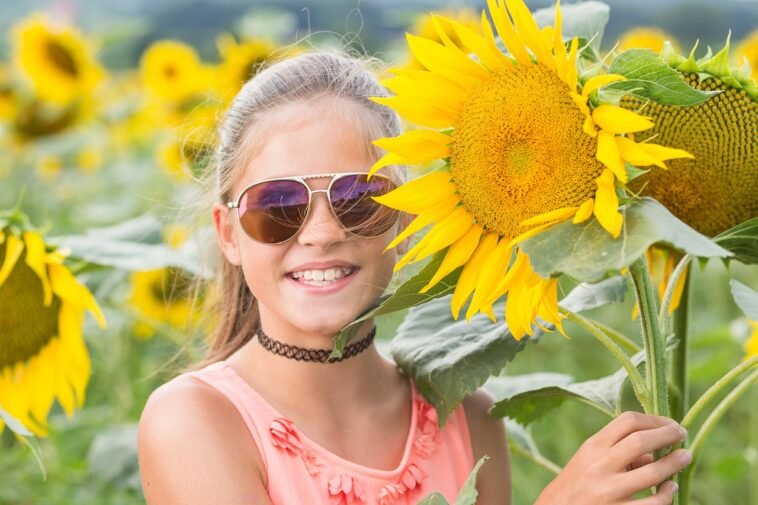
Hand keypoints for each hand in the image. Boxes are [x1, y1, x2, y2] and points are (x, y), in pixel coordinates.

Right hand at [535, 411, 691, 504]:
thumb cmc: (578, 482)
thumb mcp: (590, 459)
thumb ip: (618, 450)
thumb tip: (656, 449)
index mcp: (594, 446)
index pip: (627, 421)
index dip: (654, 419)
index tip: (670, 423)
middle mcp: (600, 465)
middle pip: (641, 441)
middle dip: (668, 435)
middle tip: (682, 433)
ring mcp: (609, 491)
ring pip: (651, 473)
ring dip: (674, 463)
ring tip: (686, 457)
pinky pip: (652, 504)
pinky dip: (666, 494)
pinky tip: (670, 488)